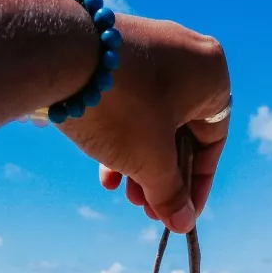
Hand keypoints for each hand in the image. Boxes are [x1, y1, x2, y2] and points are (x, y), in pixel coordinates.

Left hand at [56, 15, 230, 232]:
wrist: (59, 55)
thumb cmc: (123, 109)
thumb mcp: (151, 160)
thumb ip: (170, 194)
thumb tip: (183, 223)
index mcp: (212, 75)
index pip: (212, 143)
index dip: (196, 186)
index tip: (180, 214)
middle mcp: (187, 56)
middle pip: (181, 133)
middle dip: (162, 177)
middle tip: (146, 208)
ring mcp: (150, 49)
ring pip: (154, 121)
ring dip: (141, 163)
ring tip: (124, 194)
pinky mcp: (118, 52)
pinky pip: (131, 102)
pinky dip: (123, 137)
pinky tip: (106, 171)